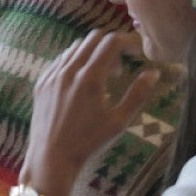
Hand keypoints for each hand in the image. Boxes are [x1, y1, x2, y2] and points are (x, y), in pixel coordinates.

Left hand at [23, 30, 160, 195]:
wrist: (51, 157)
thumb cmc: (89, 142)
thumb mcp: (119, 121)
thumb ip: (138, 94)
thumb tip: (154, 72)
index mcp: (90, 77)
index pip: (111, 42)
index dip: (129, 41)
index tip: (138, 52)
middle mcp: (68, 70)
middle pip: (93, 38)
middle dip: (111, 45)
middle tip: (121, 67)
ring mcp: (51, 75)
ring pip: (75, 47)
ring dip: (93, 53)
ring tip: (103, 76)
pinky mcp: (41, 82)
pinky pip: (60, 60)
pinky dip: (75, 61)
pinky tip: (82, 81)